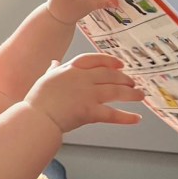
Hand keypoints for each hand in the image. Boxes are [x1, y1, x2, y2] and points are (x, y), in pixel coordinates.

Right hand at [25, 53, 143, 132]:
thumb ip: (53, 70)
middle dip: (124, 78)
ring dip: (131, 93)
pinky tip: (136, 118)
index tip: (119, 64)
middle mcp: (82, 79)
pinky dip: (126, 117)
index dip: (109, 60)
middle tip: (133, 82)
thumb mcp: (46, 79)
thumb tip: (55, 63)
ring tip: (140, 95)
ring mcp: (87, 95)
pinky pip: (113, 114)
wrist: (37, 117)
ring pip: (115, 91)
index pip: (94, 59)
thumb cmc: (38, 100)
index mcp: (70, 69)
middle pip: (109, 75)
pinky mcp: (90, 111)